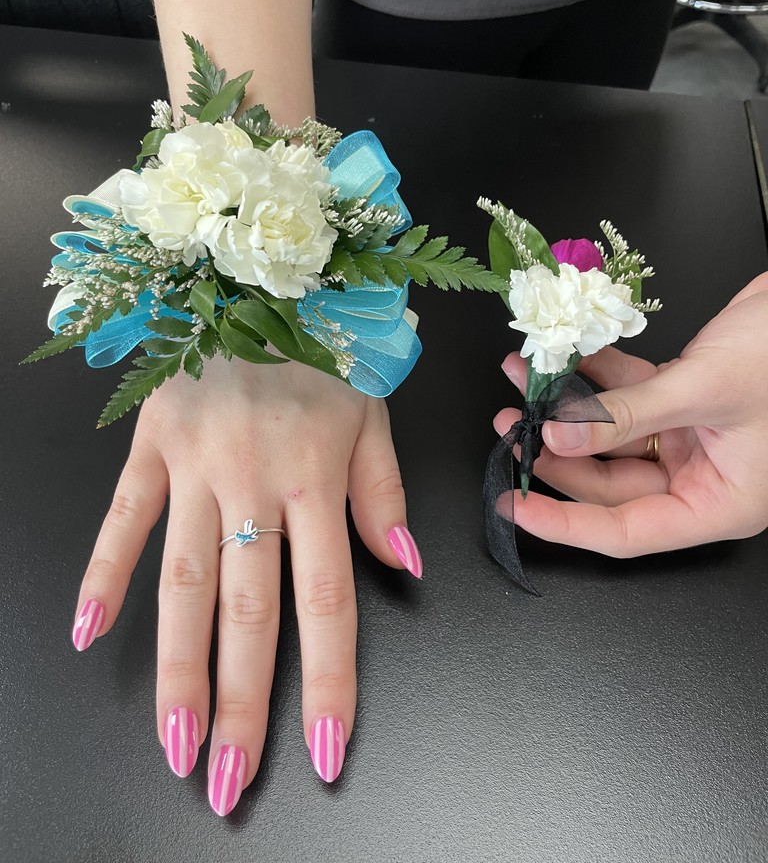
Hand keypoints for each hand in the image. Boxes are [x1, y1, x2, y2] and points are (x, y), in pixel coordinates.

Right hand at [70, 356, 421, 813]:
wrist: (267, 268)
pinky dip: (104, 570)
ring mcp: (198, 463)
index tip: (322, 751)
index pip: (327, 603)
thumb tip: (402, 567)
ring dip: (176, 665)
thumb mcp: (375, 409)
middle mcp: (257, 480)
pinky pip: (124, 514)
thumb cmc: (327, 343)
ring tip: (172, 740)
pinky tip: (87, 632)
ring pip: (184, 580)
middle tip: (225, 780)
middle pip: (248, 610)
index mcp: (320, 477)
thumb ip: (385, 492)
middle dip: (240, 703)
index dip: (327, 683)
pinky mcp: (152, 441)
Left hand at [493, 273, 767, 556]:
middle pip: (608, 483)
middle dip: (555, 454)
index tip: (514, 506)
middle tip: (511, 427)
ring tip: (522, 383)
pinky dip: (593, 378)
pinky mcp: (683, 399)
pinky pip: (627, 396)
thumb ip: (626, 416)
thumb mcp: (704, 389)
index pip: (626, 532)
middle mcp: (701, 477)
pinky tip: (560, 359)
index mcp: (718, 503)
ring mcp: (690, 438)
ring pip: (611, 437)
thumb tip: (558, 438)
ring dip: (566, 411)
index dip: (565, 524)